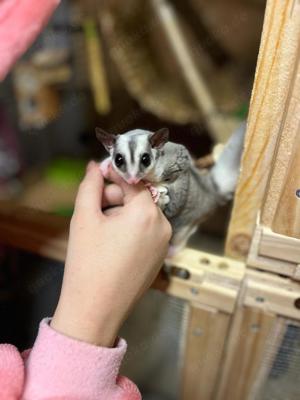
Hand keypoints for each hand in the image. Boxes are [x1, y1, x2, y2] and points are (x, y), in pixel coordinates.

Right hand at [51, 161, 171, 346]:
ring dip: (120, 215)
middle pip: (138, 199)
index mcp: (147, 214)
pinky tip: (110, 245)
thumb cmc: (88, 263)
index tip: (99, 175)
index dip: (113, 176)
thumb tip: (95, 166)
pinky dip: (129, 231)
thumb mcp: (84, 218)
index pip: (133, 182)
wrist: (95, 311)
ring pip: (140, 216)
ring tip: (98, 232)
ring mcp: (164, 244)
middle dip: (114, 199)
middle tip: (92, 210)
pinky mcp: (159, 258)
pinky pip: (145, 233)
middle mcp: (163, 226)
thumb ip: (90, 185)